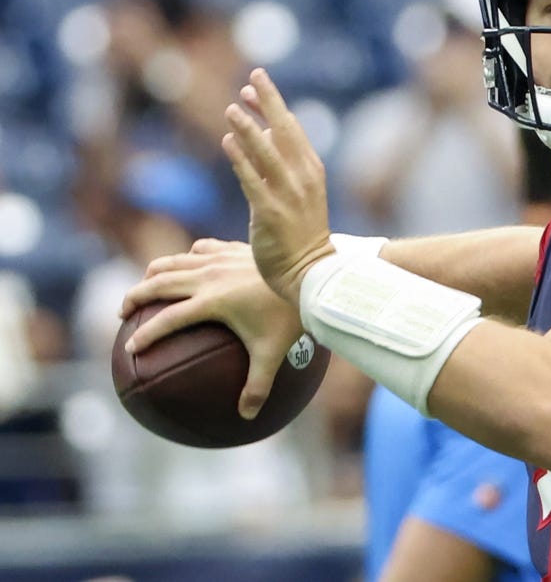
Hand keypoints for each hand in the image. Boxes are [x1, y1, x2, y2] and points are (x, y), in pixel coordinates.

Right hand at [120, 238, 305, 418]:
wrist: (311, 274)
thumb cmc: (291, 316)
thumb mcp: (273, 354)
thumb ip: (257, 386)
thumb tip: (246, 417)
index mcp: (212, 302)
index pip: (168, 319)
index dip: (147, 334)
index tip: (131, 348)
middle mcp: (209, 276)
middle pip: (159, 283)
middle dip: (135, 297)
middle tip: (122, 312)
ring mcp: (220, 258)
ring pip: (174, 261)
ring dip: (153, 273)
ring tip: (144, 286)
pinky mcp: (232, 248)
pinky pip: (200, 249)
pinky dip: (187, 257)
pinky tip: (187, 264)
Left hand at [223, 68, 336, 304]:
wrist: (311, 272)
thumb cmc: (302, 234)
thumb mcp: (299, 193)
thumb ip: (281, 163)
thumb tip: (260, 131)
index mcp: (312, 170)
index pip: (291, 128)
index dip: (272, 104)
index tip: (254, 84)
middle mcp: (303, 177)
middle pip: (284, 131)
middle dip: (268, 101)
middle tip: (252, 76)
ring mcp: (288, 195)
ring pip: (266, 152)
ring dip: (248, 128)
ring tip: (231, 107)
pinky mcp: (271, 212)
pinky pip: (253, 180)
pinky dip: (241, 159)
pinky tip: (227, 142)